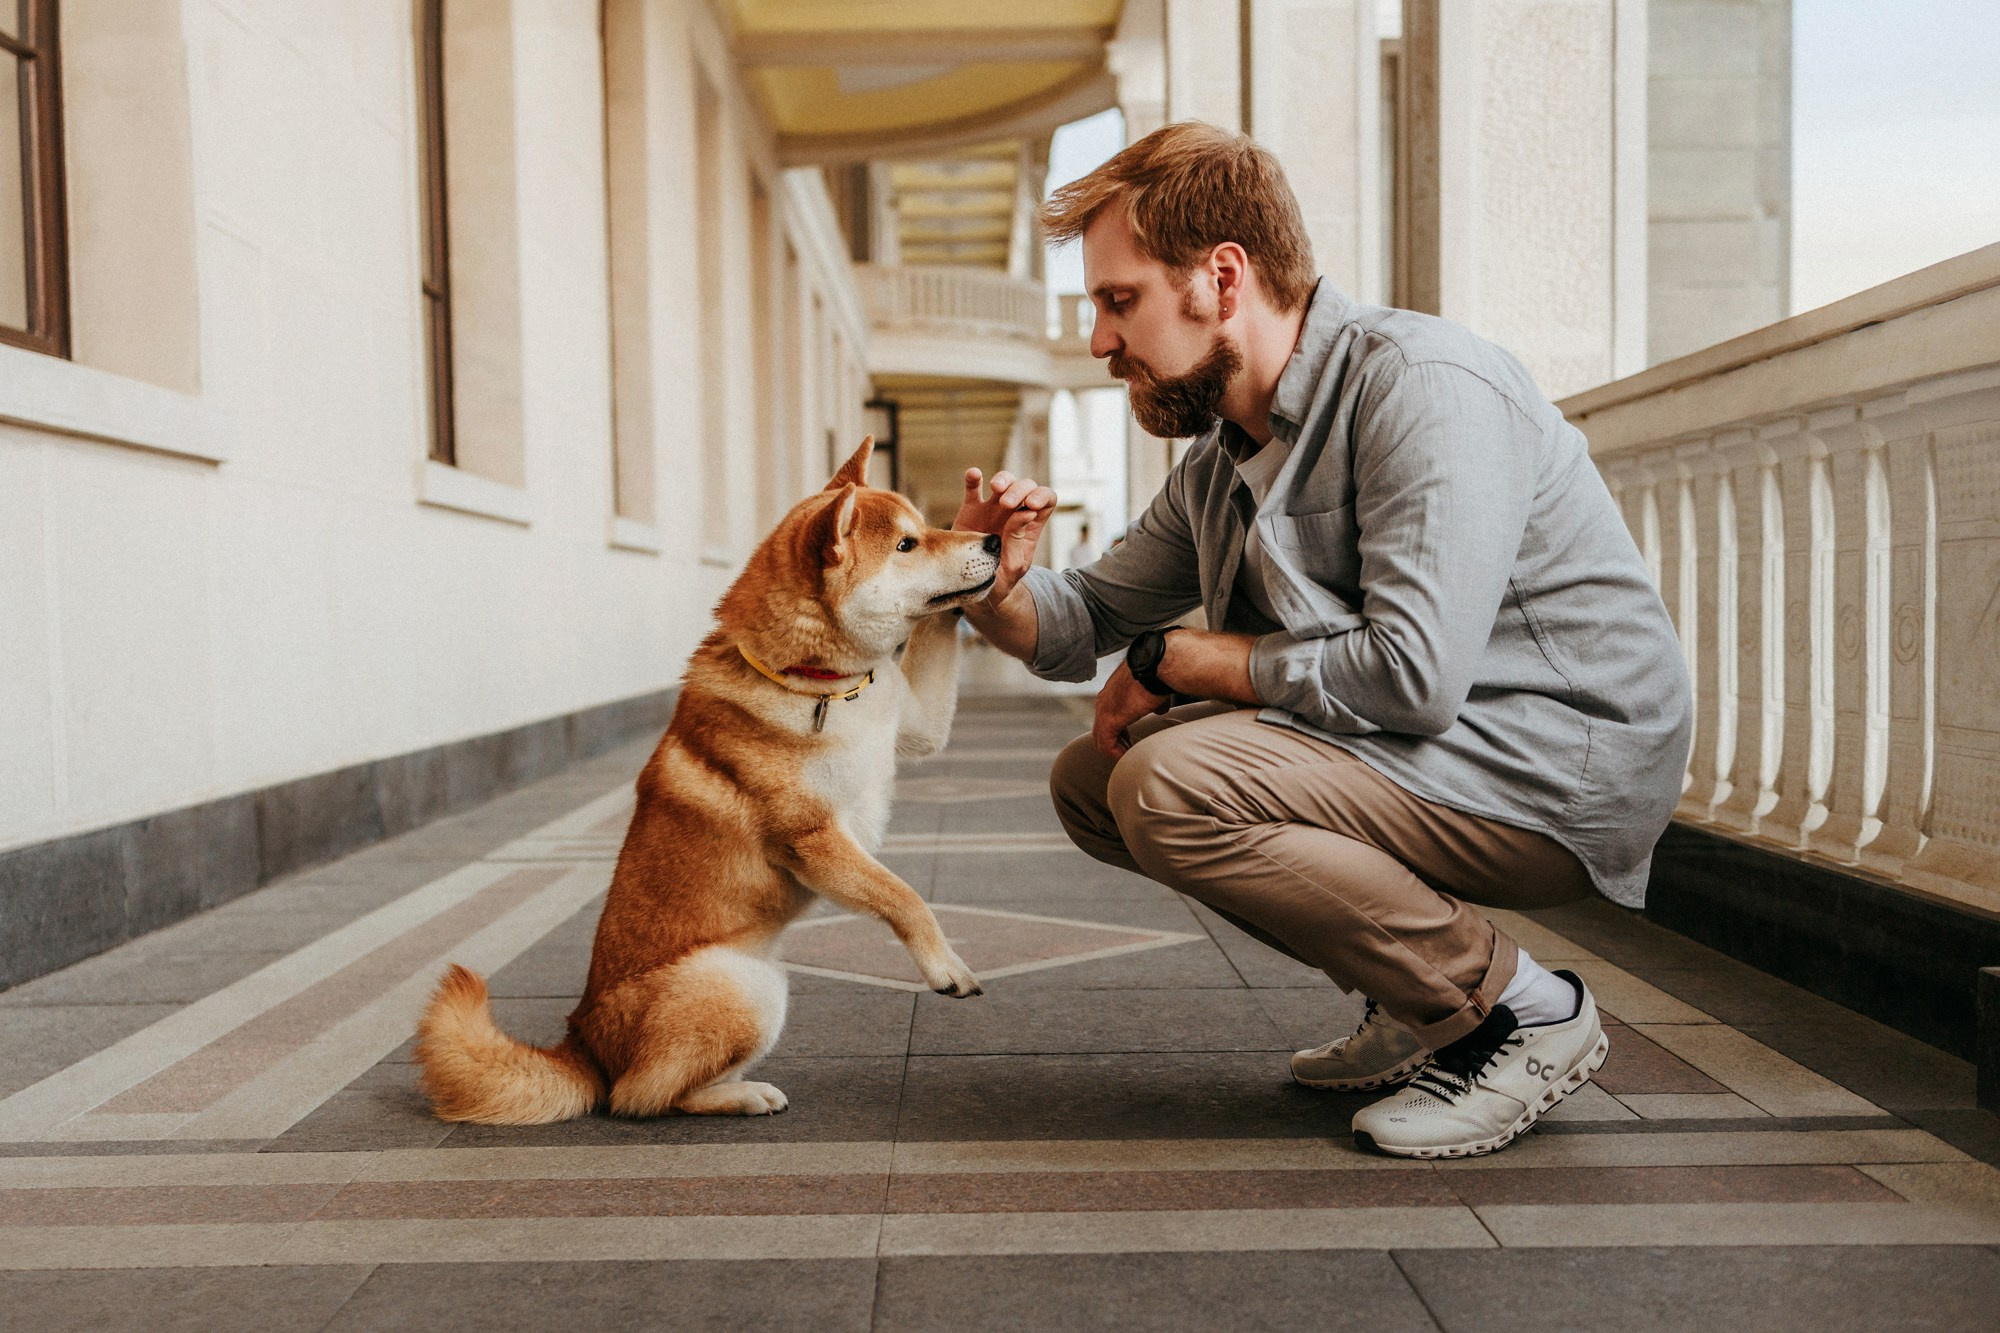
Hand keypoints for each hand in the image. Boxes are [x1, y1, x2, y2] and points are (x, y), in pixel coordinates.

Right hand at [954, 468, 1054, 604]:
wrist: (971, 587)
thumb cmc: (999, 579)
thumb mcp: (1013, 565)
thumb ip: (1018, 540)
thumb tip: (1027, 512)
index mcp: (1030, 525)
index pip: (1047, 500)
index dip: (1043, 496)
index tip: (1031, 505)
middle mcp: (1014, 512)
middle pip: (1026, 486)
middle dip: (1019, 490)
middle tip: (1007, 504)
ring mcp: (992, 508)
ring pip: (1004, 480)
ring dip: (1003, 479)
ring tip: (996, 488)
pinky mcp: (971, 509)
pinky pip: (973, 487)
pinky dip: (973, 477)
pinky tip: (974, 474)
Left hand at [1093, 661, 1170, 758]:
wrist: (1157, 665)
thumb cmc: (1158, 674)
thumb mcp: (1154, 691)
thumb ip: (1154, 703)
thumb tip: (1160, 711)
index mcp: (1113, 693)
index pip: (1109, 718)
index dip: (1120, 733)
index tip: (1132, 742)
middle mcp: (1104, 701)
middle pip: (1102, 730)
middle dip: (1116, 743)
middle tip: (1130, 752)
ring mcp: (1104, 710)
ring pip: (1101, 739)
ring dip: (1116, 750)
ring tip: (1130, 756)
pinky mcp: (1109, 719)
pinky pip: (1106, 744)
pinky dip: (1116, 754)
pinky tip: (1128, 756)